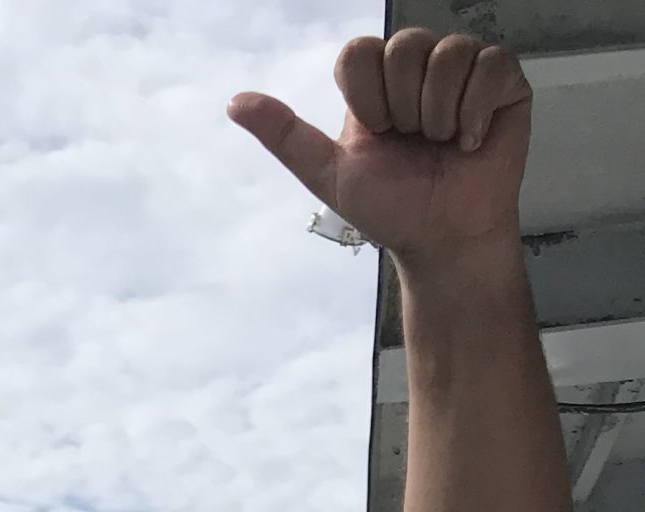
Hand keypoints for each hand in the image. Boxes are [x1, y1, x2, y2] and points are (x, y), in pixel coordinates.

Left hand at [229, 33, 531, 262]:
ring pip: (448, 53)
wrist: (442, 238)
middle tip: (414, 144)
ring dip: (439, 114)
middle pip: (404, 46)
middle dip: (404, 108)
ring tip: (442, 144)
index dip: (367, 96)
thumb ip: (286, 136)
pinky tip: (470, 141)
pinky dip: (475, 112)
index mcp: (375, 84)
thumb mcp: (330, 174)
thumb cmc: (392, 209)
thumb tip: (235, 104)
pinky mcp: (502, 81)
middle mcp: (417, 68)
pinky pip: (490, 66)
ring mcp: (461, 70)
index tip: (377, 134)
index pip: (359, 51)